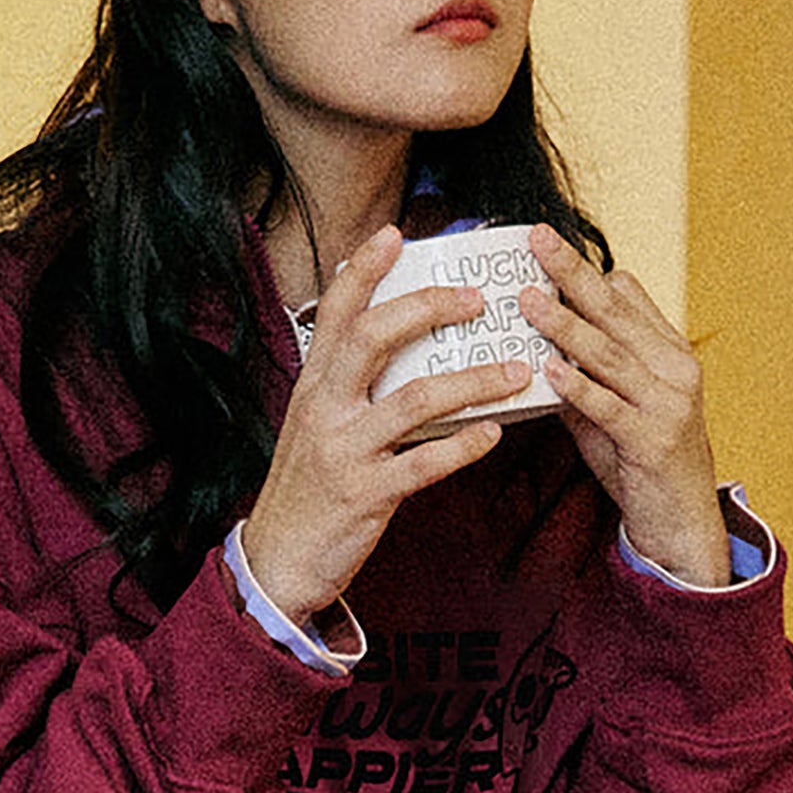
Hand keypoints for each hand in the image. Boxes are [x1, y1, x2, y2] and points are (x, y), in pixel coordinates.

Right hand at [243, 225, 529, 623]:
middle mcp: (325, 406)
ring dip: (471, 381)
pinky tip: (493, 435)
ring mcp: (344, 449)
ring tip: (516, 371)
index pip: (336, 312)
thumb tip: (399, 342)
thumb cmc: (309, 485)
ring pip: (413, 401)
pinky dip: (463, 447)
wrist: (277, 559)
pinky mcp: (365, 494)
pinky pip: (423, 465)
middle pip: (372, 338)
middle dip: (427, 309)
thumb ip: (349, 382)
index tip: (396, 233)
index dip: (364, 269)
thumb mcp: (316, 422)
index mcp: (314, 383)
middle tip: (477, 299)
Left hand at [521, 223, 729, 587]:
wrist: (681, 521)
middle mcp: (674, 368)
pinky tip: (549, 369)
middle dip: (573, 273)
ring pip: (611, 355)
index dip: (585, 269)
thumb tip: (533, 339)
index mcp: (668, 350)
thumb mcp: (613, 404)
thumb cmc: (640, 458)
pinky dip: (579, 387)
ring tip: (528, 300)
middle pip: (616, 312)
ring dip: (567, 326)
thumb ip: (582, 369)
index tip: (543, 241)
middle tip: (537, 239)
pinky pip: (610, 408)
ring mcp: (669, 404)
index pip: (627, 295)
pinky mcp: (654, 441)